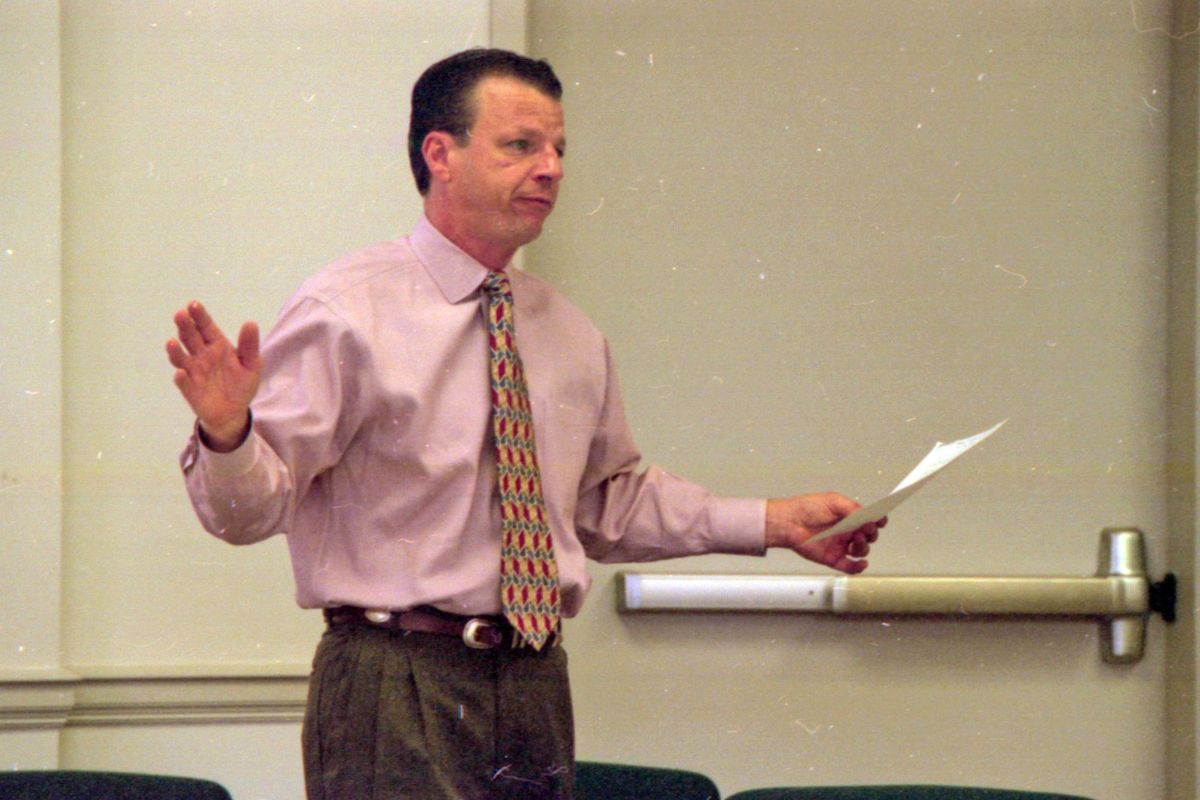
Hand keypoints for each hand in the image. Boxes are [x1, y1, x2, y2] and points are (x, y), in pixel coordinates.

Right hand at [166, 300, 261, 450]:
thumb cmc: (241, 384)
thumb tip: (251, 323)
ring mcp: (193, 372)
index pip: (206, 327)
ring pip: (181, 358)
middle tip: (180, 315)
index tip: (193, 304)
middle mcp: (201, 356)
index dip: (199, 316)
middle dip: (185, 326)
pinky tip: (181, 373)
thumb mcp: (251, 364)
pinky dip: (181, 378)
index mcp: (217, 346)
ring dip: (175, 350)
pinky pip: (183, 383)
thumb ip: (249, 345)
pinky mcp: (190, 390)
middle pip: (190, 338)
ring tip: (172, 342)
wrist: (234, 412)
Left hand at [765, 493, 885, 573]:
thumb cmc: (806, 508)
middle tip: (863, 531)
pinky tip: (861, 563)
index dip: (877, 521)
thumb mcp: (833, 501)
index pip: (869, 520)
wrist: (788, 522)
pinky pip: (850, 566)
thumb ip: (853, 508)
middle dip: (870, 534)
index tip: (879, 521)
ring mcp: (840, 545)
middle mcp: (846, 531)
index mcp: (847, 516)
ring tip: (855, 542)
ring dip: (863, 548)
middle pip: (869, 536)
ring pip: (862, 551)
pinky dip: (858, 567)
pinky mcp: (833, 557)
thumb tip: (869, 517)